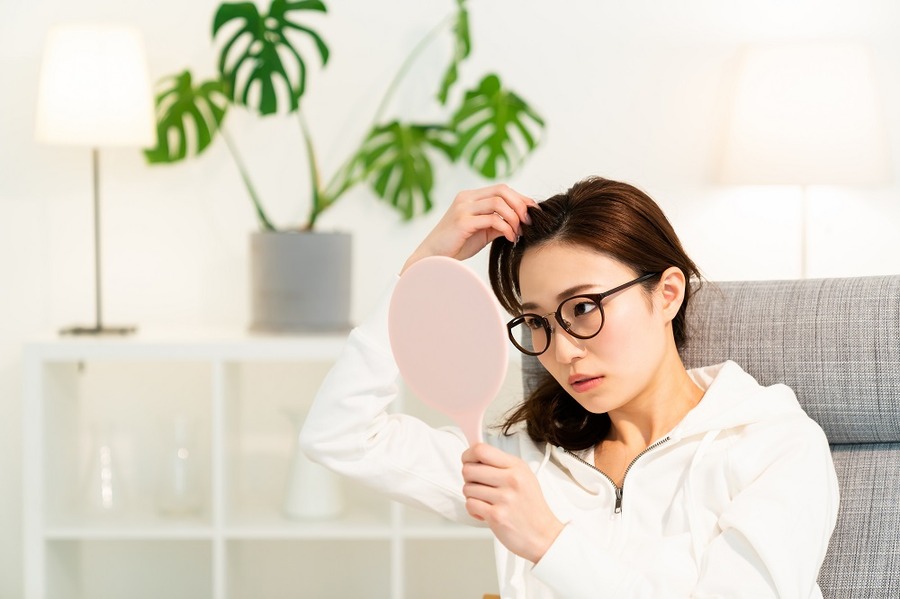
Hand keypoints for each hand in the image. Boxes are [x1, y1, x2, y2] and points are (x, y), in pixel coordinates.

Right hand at [402, 184, 536, 272]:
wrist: (433, 257)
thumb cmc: (456, 245)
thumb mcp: (481, 231)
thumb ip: (497, 223)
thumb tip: (520, 222)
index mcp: (470, 197)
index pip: (501, 189)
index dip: (520, 198)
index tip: (532, 212)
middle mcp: (466, 198)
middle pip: (502, 190)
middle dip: (520, 205)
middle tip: (528, 222)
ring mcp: (463, 208)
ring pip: (499, 203)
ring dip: (514, 218)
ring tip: (518, 233)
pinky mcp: (463, 222)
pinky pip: (493, 219)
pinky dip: (507, 228)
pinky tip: (510, 238)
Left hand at [461, 443, 563, 563]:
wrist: (543, 535)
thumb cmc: (531, 506)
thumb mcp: (523, 476)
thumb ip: (500, 463)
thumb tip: (475, 451)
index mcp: (516, 466)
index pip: (481, 450)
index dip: (468, 455)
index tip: (468, 461)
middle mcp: (511, 479)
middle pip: (469, 469)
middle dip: (468, 478)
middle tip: (478, 485)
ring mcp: (504, 498)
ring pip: (467, 488)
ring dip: (472, 496)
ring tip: (486, 501)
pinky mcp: (496, 516)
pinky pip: (470, 505)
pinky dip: (473, 510)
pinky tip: (485, 512)